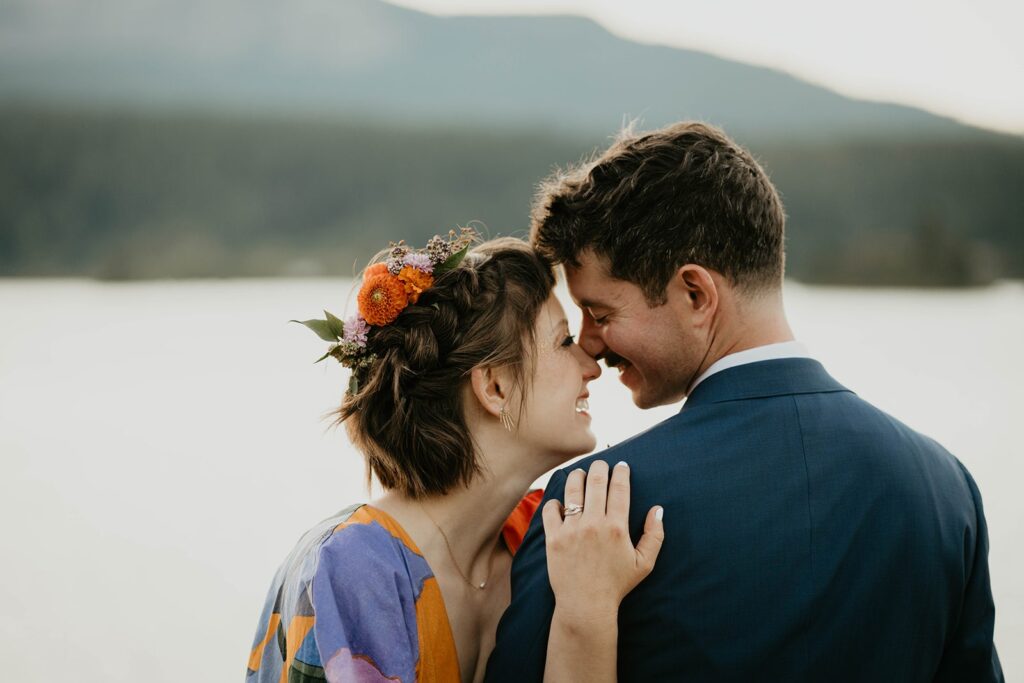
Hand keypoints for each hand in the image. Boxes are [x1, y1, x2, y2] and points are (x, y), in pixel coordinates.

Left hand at [542, 460, 663, 617]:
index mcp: (616, 527)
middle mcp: (593, 524)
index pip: (619, 488)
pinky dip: (555, 502)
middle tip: (601, 464)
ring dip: (577, 477)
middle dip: (600, 467)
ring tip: (580, 474)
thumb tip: (657, 509)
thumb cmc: (616, 585)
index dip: (621, 473)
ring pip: (572, 490)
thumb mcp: (644, 563)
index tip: (622, 466)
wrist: (586, 605)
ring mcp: (571, 530)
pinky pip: (550, 509)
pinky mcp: (553, 538)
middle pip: (595, 482)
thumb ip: (654, 535)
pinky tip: (562, 502)